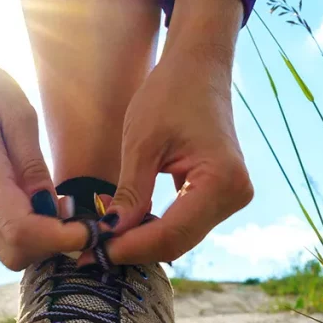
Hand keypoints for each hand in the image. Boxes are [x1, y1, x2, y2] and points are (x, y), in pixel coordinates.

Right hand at [0, 0, 87, 269]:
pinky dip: (28, 232)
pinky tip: (44, 205)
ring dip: (40, 242)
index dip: (61, 239)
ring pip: (6, 250)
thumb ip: (33, 163)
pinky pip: (1, 234)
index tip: (91, 227)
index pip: (22, 231)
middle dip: (51, 247)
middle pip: (14, 255)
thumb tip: (51, 206)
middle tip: (77, 220)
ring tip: (63, 210)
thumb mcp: (17, 111)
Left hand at [93, 0, 252, 266]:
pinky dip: (152, 230)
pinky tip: (121, 231)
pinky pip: (183, 224)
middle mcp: (235, 195)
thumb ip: (131, 193)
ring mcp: (231, 197)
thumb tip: (111, 235)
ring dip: (141, 243)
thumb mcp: (142, 143)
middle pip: (177, 242)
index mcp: (221, 181)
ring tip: (99, 245)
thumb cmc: (170, 93)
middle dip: (133, 250)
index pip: (171, 234)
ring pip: (180, 238)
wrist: (198, 67)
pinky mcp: (219, 195)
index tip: (90, 253)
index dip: (129, 248)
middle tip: (87, 255)